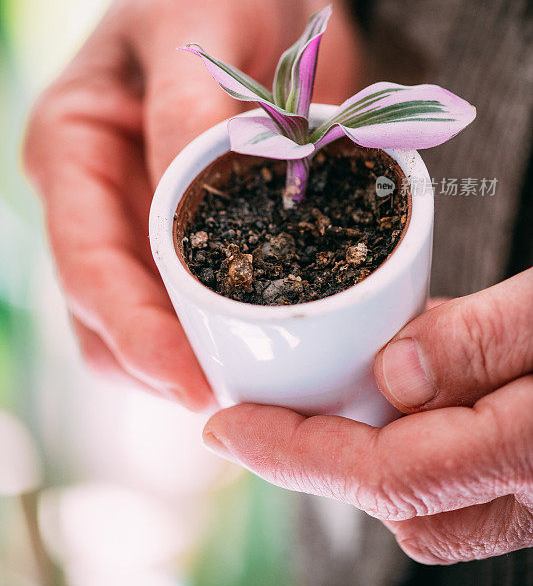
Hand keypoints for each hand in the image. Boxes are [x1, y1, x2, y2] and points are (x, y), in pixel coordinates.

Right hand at [24, 0, 361, 408]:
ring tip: (267, 381)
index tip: (196, 383)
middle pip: (111, 311)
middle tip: (249, 397)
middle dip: (170, 362)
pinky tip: (279, 336)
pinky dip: (236, 321)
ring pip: (154, 316)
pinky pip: (208, 288)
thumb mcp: (195, 22)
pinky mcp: (199, 216)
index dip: (136, 333)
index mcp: (73, 145)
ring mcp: (147, 209)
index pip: (88, 264)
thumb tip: (192, 214)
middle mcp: (99, 190)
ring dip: (201, 356)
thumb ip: (185, 115)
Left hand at [203, 268, 532, 562]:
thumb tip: (393, 372)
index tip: (225, 425)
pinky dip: (405, 428)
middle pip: (392, 494)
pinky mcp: (525, 460)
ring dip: (361, 443)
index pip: (388, 474)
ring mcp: (527, 485)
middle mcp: (524, 490)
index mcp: (528, 453)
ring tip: (324, 384)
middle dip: (314, 455)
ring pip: (418, 488)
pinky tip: (397, 372)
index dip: (293, 451)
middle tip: (258, 410)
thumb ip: (483, 341)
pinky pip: (447, 463)